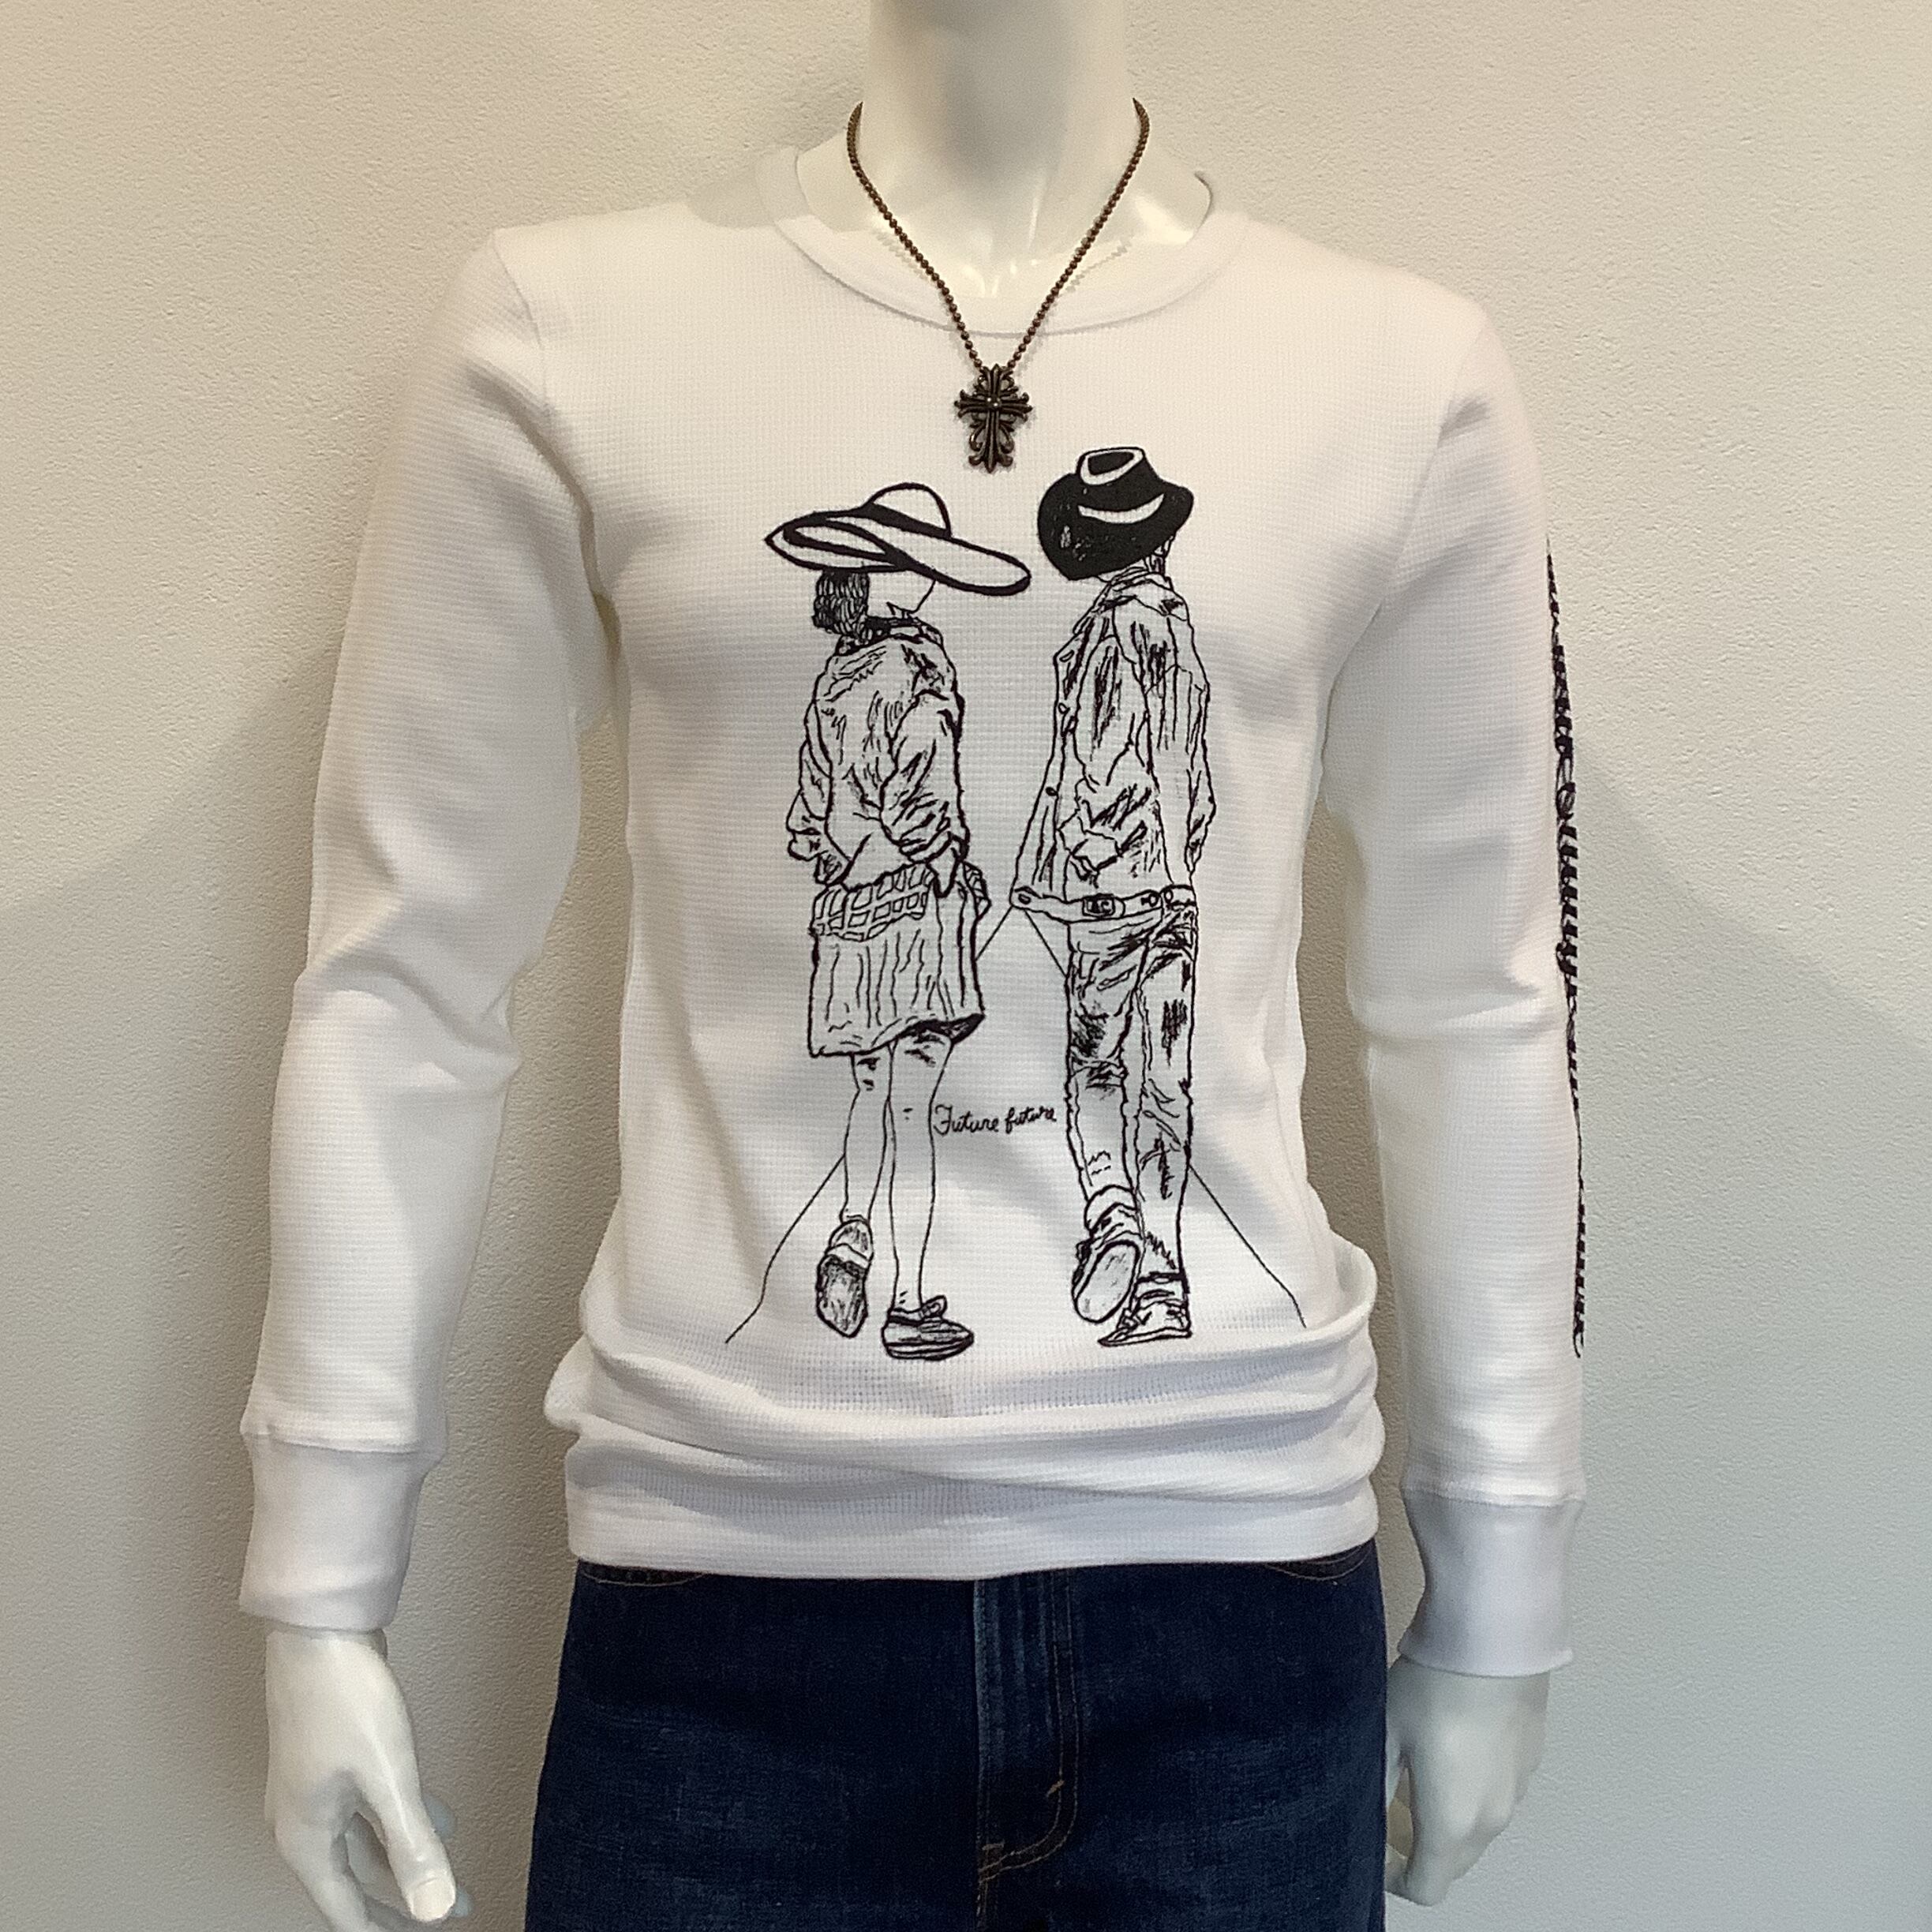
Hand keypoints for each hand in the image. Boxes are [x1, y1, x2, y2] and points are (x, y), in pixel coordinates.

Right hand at [264, 1623, 470, 1929]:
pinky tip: (438, 1821)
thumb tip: (435, 1910)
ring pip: (363, 1844)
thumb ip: (412, 1846)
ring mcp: (314, 1791)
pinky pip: (366, 1811)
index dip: (383, 1931)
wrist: (319, 1630)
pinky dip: (398, 1824)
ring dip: (405, 1861)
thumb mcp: (388, 1776)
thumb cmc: (345, 1699)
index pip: (344, 1912)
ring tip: (451, 1879)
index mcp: (305, 1839)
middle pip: (353, 1884)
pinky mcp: (331, 1762)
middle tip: (447, 1914)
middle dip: (402, 1903)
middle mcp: (301, 1823)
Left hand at [1383, 1656, 1548, 1904]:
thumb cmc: (1431, 1689)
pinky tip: (1452, 1747)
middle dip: (1420, 1851)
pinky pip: (1496, 1797)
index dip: (1394, 1878)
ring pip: (1478, 1831)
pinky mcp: (1530, 1763)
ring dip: (1448, 1822)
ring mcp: (1517, 1792)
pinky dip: (1471, 1793)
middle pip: (1454, 1863)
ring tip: (1417, 1772)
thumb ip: (1375, 1789)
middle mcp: (1491, 1820)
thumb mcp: (1386, 1735)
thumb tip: (1364, 1821)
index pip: (1426, 1887)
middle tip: (1389, 1808)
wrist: (1494, 1640)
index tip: (1373, 1849)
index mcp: (1452, 1823)